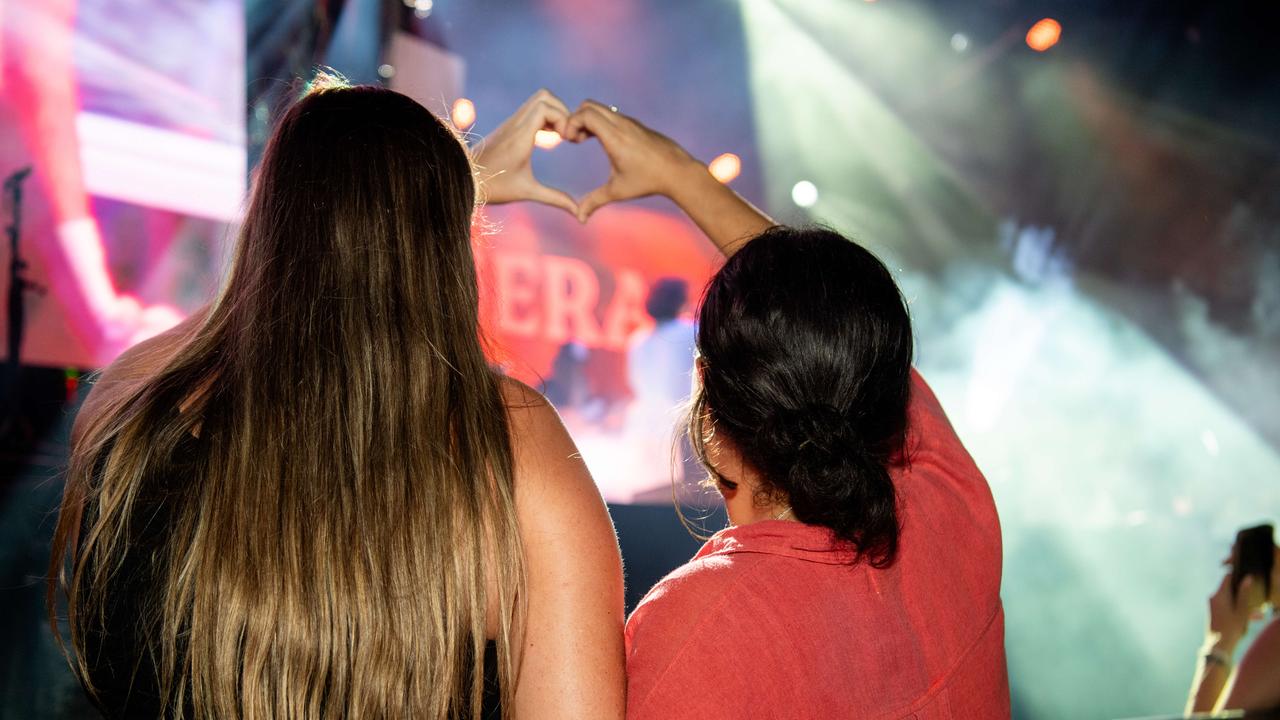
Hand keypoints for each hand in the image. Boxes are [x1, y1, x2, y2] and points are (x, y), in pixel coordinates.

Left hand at [473, 89, 577, 214]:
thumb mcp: (527, 192)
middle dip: (562, 111)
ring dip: (554, 113)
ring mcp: (510, 123)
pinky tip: (549, 138)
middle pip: (544, 97)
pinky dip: (545, 117)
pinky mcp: (508, 126)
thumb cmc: (493, 187)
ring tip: (561, 136)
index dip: (563, 117)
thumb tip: (579, 214)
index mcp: (520, 137)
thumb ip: (555, 198)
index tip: (567, 139)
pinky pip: (531, 110)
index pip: (545, 107)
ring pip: (537, 100)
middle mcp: (515, 124)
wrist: (464, 179)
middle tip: (568, 135)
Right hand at [563, 100, 701, 221]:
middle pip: (589, 105)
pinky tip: (602, 141)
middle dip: (576, 118)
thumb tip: (579, 218)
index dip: (571, 123)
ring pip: (601, 108)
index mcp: (614, 136)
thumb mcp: (618, 191)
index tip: (570, 141)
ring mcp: (630, 122)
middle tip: (574, 139)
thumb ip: (595, 201)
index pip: (585, 113)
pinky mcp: (636, 124)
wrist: (678, 171)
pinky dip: (601, 122)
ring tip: (584, 140)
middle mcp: (622, 124)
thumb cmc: (648, 181)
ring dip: (588, 120)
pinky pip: (612, 114)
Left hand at [1207, 573, 1260, 651]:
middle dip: (1243, 595)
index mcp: (1219, 595)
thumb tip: (1247, 578)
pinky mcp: (1214, 612)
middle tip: (1255, 602)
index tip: (1247, 577)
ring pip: (1230, 600)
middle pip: (1230, 589)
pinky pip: (1227, 607)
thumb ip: (1244, 594)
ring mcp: (1212, 605)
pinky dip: (1236, 610)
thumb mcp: (1242, 611)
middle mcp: (1213, 598)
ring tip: (1256, 616)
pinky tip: (1248, 619)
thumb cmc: (1231, 628)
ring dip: (1242, 605)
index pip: (1227, 577)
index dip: (1237, 575)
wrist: (1218, 646)